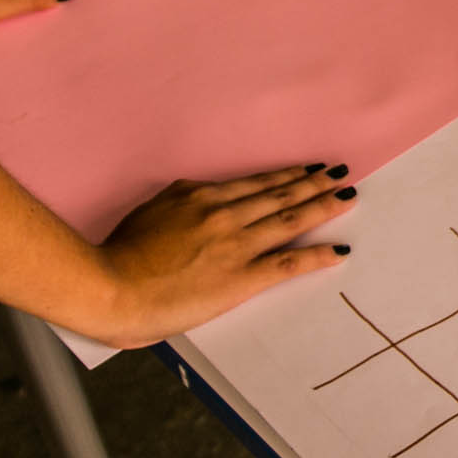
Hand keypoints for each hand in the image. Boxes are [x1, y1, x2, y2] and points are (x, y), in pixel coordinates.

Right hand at [97, 163, 357, 346]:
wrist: (111, 287)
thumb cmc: (119, 256)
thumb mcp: (149, 212)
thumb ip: (177, 202)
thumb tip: (193, 196)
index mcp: (199, 196)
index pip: (254, 184)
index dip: (285, 176)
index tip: (307, 170)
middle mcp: (224, 213)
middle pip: (279, 194)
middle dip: (313, 184)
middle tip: (338, 174)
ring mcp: (235, 244)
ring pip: (289, 218)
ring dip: (322, 207)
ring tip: (346, 198)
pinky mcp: (241, 277)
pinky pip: (287, 262)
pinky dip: (317, 255)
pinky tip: (339, 251)